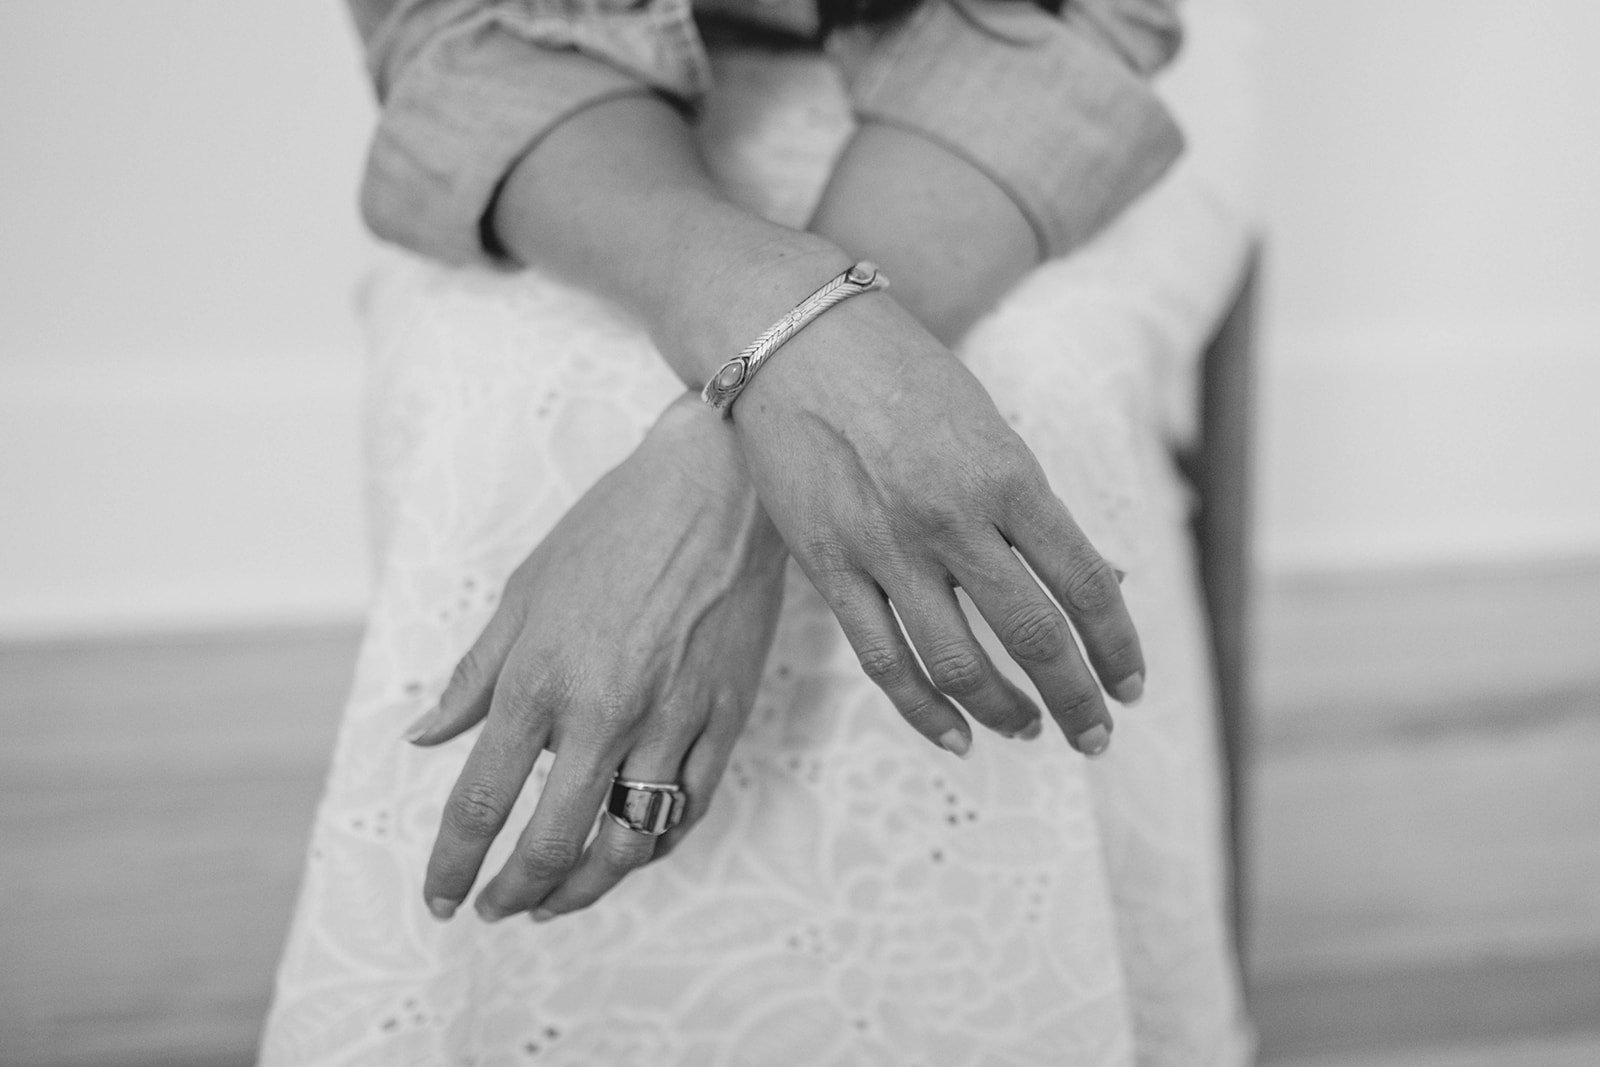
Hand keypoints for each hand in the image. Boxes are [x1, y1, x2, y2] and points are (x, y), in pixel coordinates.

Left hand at [404, 395, 786, 921]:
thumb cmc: (612, 530)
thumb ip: (475, 675)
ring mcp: (672, 719)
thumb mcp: (525, 591)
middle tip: (493, 911)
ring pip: (627, 840)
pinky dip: (654, 846)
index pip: (481, 798)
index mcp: (541, 677)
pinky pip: (689, 808)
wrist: (718, 488)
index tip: (439, 897)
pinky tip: (628, 851)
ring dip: (584, 889)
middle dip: (514, 892)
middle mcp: (603, 710)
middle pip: (552, 840)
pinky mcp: (725, 716)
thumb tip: (425, 738)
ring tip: (556, 903)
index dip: (452, 862)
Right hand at [732, 291, 1144, 757]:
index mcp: (1006, 476)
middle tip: (1096, 736)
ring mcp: (886, 547)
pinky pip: (884, 661)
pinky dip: (925, 712)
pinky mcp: (829, 567)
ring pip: (959, 664)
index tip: (1133, 685)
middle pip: (1033, 637)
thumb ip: (1038, 510)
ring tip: (1030, 732)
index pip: (1085, 584)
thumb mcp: (990, 429)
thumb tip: (1105, 582)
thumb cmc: (905, 377)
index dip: (1118, 646)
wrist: (795, 339)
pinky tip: (957, 737)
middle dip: (1077, 700)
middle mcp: (952, 518)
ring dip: (1006, 713)